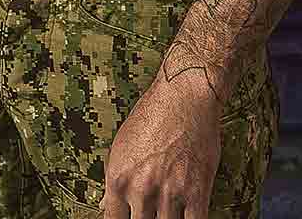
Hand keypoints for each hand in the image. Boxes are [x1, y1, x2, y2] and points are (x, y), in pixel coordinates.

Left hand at [101, 71, 224, 218]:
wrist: (185, 96)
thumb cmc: (153, 114)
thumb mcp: (121, 145)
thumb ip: (113, 179)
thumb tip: (105, 205)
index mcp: (118, 180)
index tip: (130, 218)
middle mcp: (141, 190)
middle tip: (151, 212)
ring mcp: (169, 193)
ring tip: (167, 214)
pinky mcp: (196, 192)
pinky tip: (187, 216)